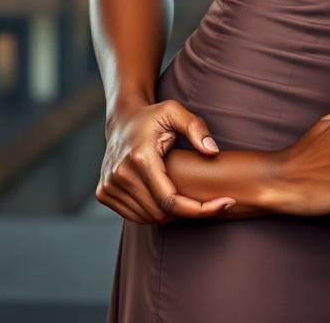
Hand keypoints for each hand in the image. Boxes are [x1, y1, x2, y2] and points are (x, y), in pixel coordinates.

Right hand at [97, 95, 236, 222]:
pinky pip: (134, 216)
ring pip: (147, 218)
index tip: (226, 203)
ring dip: (168, 213)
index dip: (200, 209)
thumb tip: (212, 151)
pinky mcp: (104, 193)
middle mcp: (121, 175)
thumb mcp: (176, 111)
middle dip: (186, 210)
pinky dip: (152, 212)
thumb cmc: (153, 115)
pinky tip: (163, 195)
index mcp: (140, 158)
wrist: (121, 119)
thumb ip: (196, 128)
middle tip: (203, 196)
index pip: (171, 200)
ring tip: (181, 192)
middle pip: (161, 213)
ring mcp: (109, 186)